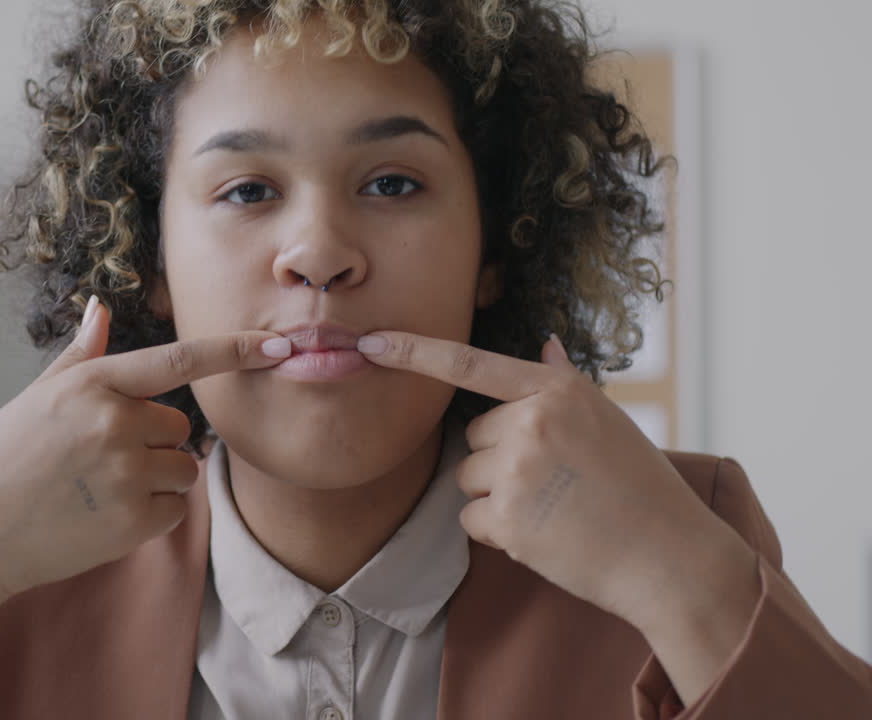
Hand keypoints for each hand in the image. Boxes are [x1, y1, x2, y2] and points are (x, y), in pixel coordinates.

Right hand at [0, 296, 287, 612]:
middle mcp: (112, 423)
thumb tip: (101, 308)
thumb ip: (83, 357)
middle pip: (179, 425)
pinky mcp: (133, 521)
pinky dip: (150, 515)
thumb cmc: (2, 459)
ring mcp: (124, 473)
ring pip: (182, 469)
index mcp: (91, 384)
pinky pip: (174, 508)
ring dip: (155, 480)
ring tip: (97, 490)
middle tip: (99, 460)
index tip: (279, 344)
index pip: (178, 360)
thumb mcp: (37, 397)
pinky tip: (102, 517)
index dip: (234, 351)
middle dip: (152, 441)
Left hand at [357, 331, 755, 630]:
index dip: (414, 352)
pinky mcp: (505, 516)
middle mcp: (532, 420)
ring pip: (468, 477)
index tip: (370, 342)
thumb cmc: (640, 487)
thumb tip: (545, 345)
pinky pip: (471, 518)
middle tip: (554, 483)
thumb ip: (564, 384)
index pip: (470, 363)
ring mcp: (516, 468)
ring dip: (497, 497)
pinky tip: (543, 534)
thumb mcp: (608, 421)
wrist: (669, 556)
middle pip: (473, 435)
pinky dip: (497, 531)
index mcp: (557, 390)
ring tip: (553, 508)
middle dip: (500, 459)